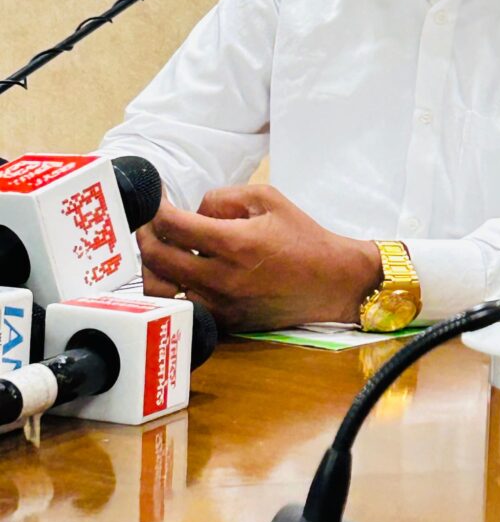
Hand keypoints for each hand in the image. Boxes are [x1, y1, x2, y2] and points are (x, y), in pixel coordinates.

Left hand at [138, 185, 382, 331]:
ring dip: (153, 267)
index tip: (154, 199)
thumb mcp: (268, 198)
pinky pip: (182, 306)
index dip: (156, 209)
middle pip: (158, 258)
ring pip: (161, 290)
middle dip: (146, 235)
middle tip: (148, 222)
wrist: (330, 282)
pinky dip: (172, 289)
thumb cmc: (302, 236)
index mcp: (235, 243)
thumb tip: (194, 211)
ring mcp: (221, 306)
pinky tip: (180, 274)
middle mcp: (222, 278)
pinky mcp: (224, 323)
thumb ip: (224, 197)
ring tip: (161, 251)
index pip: (173, 226)